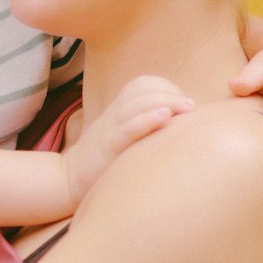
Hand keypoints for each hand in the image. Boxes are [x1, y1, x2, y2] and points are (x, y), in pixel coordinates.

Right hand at [62, 75, 194, 206]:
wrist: (71, 178)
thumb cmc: (109, 158)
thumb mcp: (126, 134)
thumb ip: (147, 124)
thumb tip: (185, 122)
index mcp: (120, 107)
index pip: (144, 84)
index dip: (167, 88)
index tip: (185, 104)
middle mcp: (115, 113)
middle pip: (143, 91)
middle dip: (170, 94)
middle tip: (192, 106)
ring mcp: (110, 129)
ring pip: (135, 105)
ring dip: (164, 102)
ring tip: (186, 107)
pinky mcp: (107, 147)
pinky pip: (126, 129)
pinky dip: (146, 120)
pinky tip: (165, 118)